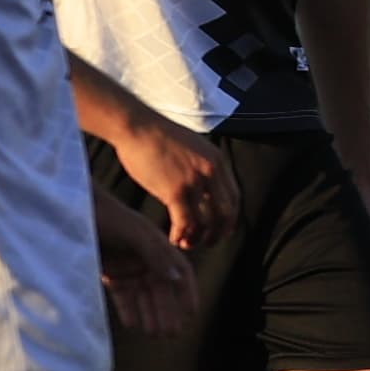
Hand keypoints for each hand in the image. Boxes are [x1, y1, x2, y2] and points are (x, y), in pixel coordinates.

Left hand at [102, 226, 197, 337]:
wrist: (74, 211)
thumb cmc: (109, 216)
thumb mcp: (135, 233)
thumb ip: (155, 254)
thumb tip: (177, 278)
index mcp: (159, 247)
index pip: (180, 272)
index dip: (188, 293)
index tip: (191, 313)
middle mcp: (147, 259)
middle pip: (162, 290)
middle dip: (168, 312)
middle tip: (171, 333)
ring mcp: (128, 268)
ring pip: (144, 298)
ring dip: (150, 315)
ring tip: (154, 334)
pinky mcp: (111, 275)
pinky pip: (123, 298)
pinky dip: (128, 311)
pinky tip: (132, 325)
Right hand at [111, 116, 233, 249]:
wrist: (136, 126)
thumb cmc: (155, 136)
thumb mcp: (190, 147)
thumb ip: (200, 166)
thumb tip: (203, 187)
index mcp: (217, 160)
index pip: (234, 197)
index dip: (229, 219)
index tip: (221, 229)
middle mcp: (211, 171)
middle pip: (225, 213)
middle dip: (218, 233)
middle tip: (207, 243)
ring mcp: (194, 181)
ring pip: (205, 222)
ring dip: (197, 238)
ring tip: (186, 244)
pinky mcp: (175, 190)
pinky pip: (185, 223)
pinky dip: (181, 236)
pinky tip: (173, 239)